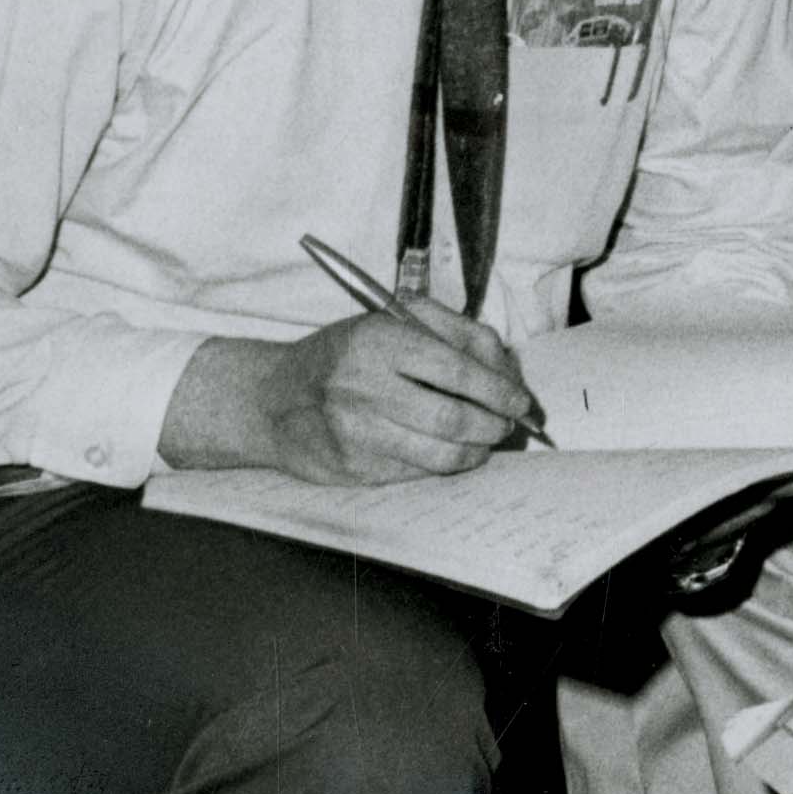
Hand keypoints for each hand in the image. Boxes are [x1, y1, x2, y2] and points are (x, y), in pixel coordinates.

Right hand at [159, 294, 535, 484]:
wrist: (271, 400)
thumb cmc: (343, 355)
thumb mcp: (391, 320)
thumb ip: (453, 330)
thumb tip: (505, 366)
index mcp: (379, 341)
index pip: (458, 369)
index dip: (500, 389)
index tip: (521, 400)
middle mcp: (364, 388)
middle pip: (455, 417)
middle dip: (495, 424)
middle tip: (510, 424)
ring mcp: (357, 434)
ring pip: (441, 454)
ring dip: (477, 451)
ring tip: (486, 440)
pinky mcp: (354, 470)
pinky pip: (417, 472)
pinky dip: (445, 464)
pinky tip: (452, 452)